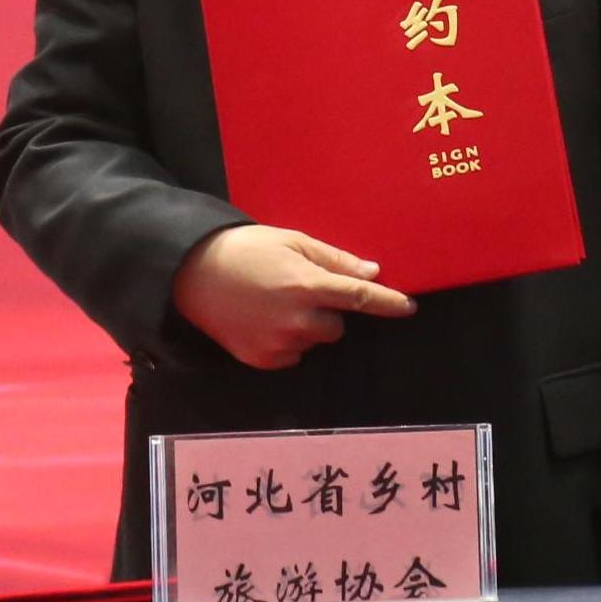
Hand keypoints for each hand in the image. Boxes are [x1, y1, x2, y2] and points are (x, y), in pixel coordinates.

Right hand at [172, 225, 415, 369]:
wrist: (192, 272)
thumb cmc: (247, 249)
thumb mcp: (293, 242)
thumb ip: (335, 260)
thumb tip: (372, 273)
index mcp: (306, 285)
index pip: (359, 298)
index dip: (387, 303)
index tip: (409, 307)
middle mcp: (295, 319)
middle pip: (336, 326)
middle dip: (328, 310)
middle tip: (300, 290)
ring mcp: (277, 343)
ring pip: (314, 341)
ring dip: (307, 326)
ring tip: (276, 303)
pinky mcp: (260, 359)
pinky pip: (292, 355)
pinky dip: (287, 342)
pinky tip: (265, 320)